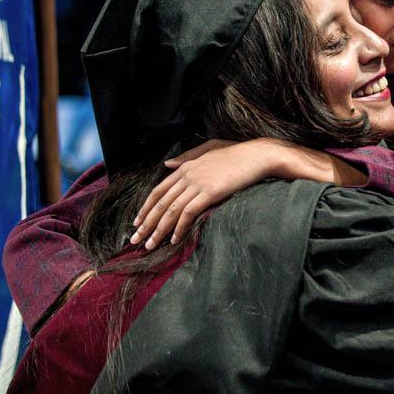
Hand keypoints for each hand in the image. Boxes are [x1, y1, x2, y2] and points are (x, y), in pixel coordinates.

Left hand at [131, 138, 274, 249]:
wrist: (257, 155)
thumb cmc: (237, 153)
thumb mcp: (209, 149)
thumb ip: (186, 157)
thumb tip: (166, 165)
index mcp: (185, 166)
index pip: (158, 190)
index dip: (146, 208)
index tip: (138, 222)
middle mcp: (187, 175)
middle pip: (160, 203)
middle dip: (146, 223)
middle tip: (136, 240)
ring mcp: (198, 184)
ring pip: (171, 210)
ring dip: (159, 230)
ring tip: (151, 245)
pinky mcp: (210, 192)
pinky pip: (189, 213)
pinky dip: (180, 227)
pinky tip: (175, 239)